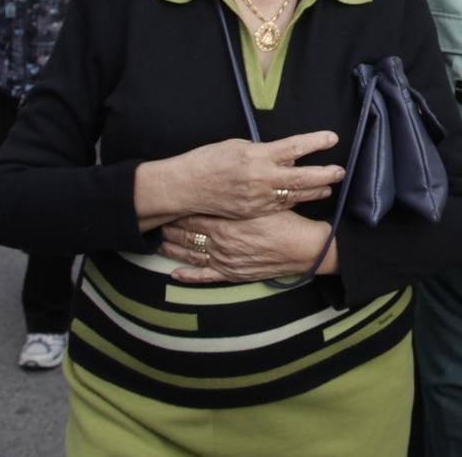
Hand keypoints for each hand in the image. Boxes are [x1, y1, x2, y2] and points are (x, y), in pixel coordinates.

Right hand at [136, 131, 343, 224]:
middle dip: (325, 173)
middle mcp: (261, 178)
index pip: (294, 147)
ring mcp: (258, 198)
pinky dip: (296, 201)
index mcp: (257, 155)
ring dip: (316, 190)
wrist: (186, 187)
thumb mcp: (238, 146)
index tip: (333, 138)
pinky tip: (306, 197)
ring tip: (330, 186)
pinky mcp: (254, 212)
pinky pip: (281, 206)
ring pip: (295, 195)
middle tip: (340, 170)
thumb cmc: (209, 160)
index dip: (316, 142)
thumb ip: (264, 151)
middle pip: (302, 177)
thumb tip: (284, 153)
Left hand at [159, 212, 333, 283]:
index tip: (167, 206)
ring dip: (172, 250)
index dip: (178, 212)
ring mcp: (225, 261)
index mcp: (227, 224)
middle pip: (187, 235)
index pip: (192, 217)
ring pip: (190, 255)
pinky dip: (188, 276)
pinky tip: (175, 274)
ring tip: (158, 243)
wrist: (305, 249)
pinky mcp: (232, 275)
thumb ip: (240, 196)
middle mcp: (220, 244)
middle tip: (156, 222)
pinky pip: (205, 278)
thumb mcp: (262, 203)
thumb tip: (225, 183)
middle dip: (170, 229)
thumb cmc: (287, 223)